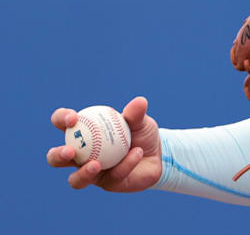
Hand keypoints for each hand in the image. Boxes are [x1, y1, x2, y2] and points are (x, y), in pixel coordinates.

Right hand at [46, 96, 162, 191]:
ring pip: (75, 179)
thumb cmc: (142, 135)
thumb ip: (136, 114)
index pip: (63, 124)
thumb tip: (139, 102)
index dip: (61, 119)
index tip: (73, 118)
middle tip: (70, 151)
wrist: (158, 155)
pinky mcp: (106, 184)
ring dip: (82, 173)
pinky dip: (125, 165)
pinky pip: (112, 177)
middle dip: (58, 155)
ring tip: (95, 165)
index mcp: (83, 133)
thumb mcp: (141, 122)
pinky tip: (137, 154)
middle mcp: (81, 155)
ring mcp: (91, 172)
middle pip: (56, 158)